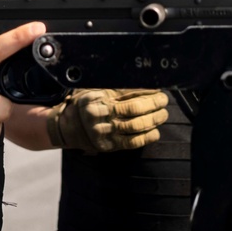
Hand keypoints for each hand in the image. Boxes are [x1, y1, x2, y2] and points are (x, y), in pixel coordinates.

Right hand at [46, 88, 169, 152]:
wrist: (68, 128)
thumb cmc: (85, 106)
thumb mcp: (94, 92)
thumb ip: (114, 89)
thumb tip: (141, 85)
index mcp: (97, 97)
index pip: (126, 92)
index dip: (145, 91)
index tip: (157, 89)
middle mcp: (100, 114)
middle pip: (133, 108)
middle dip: (153, 104)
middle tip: (164, 100)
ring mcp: (104, 131)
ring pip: (135, 126)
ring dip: (153, 120)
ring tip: (163, 114)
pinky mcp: (109, 145)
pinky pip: (132, 142)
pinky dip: (146, 137)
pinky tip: (155, 132)